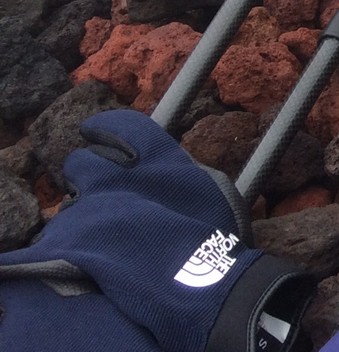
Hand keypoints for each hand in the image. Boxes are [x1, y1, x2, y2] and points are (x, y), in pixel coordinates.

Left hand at [0, 110, 312, 351]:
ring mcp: (88, 210)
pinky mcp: (68, 243)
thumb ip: (179, 169)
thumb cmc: (211, 234)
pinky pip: (58, 236)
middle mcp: (115, 176)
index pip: (120, 125)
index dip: (103, 127)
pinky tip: (85, 250)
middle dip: (85, 173)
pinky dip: (69, 241)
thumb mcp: (210, 188)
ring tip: (98, 230)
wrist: (192, 282)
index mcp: (153, 156)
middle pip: (80, 161)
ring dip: (80, 211)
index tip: (96, 131)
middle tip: (99, 189)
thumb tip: (166, 166)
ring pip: (70, 202)